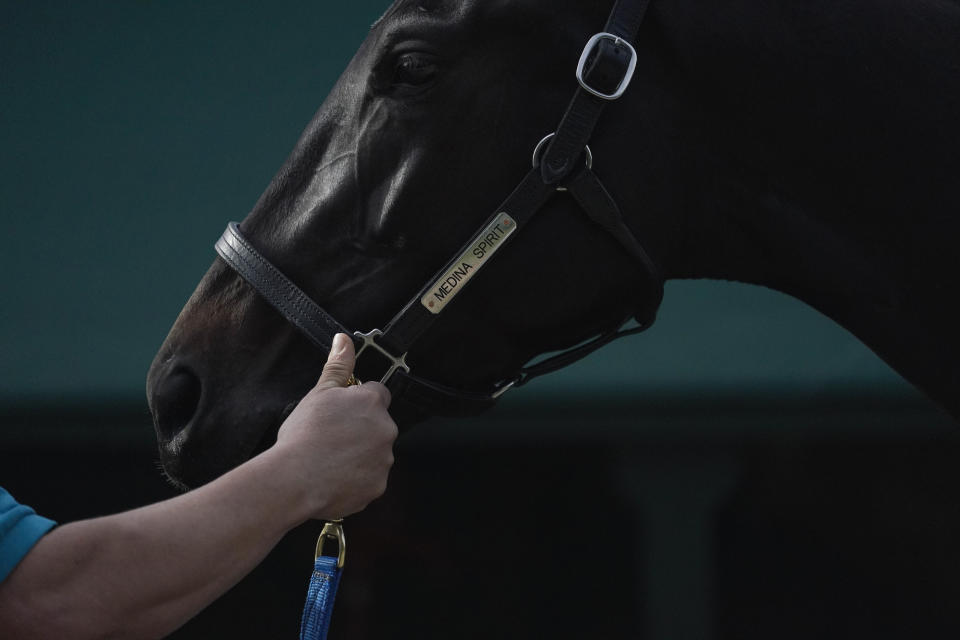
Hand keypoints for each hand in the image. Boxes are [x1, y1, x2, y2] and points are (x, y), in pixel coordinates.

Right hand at [271, 333, 397, 520]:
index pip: (377, 394)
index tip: (342, 412)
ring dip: (359, 454)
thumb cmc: (304, 435)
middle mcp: (385, 429)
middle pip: (378, 425)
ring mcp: (384, 460)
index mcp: (372, 403)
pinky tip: (334, 477)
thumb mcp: (319, 392)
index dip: (358, 402)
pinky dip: (357, 479)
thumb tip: (344, 341)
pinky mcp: (378, 486)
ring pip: (375, 453)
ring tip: (330, 459)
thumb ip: (338, 365)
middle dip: (360, 429)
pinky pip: (370, 479)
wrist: (295, 480)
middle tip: (332, 437)